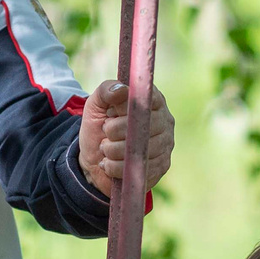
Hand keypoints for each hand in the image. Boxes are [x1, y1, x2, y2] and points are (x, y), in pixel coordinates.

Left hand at [76, 79, 174, 199]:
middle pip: (143, 127)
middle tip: (105, 132)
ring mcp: (166, 145)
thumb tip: (121, 89)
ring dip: (113, 151)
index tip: (109, 113)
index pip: (144, 101)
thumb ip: (106, 90)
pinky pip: (137, 169)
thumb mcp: (96, 104)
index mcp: (153, 100)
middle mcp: (165, 121)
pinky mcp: (161, 166)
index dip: (122, 109)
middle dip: (114, 132)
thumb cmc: (99, 126)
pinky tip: (109, 163)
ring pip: (140, 150)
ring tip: (105, 148)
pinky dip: (115, 168)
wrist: (93, 157)